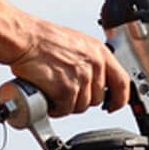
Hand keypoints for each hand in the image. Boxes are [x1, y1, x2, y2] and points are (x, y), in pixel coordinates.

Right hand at [10, 20, 130, 115]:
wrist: (25, 40)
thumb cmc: (43, 40)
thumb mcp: (77, 44)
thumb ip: (89, 60)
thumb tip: (91, 78)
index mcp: (99, 52)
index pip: (122, 82)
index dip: (119, 98)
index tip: (113, 105)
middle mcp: (94, 65)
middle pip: (98, 98)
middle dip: (82, 100)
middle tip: (67, 94)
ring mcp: (81, 78)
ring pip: (81, 106)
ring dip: (67, 105)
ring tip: (54, 93)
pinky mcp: (66, 90)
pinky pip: (65, 109)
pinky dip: (56, 108)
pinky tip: (48, 99)